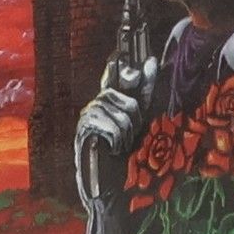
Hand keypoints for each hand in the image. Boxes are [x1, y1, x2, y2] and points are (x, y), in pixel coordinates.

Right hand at [72, 53, 157, 199]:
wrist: (115, 192)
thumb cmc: (129, 158)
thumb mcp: (142, 121)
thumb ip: (145, 92)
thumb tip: (150, 60)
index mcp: (111, 101)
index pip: (114, 73)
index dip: (119, 61)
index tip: (127, 41)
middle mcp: (96, 105)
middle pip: (121, 93)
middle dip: (134, 114)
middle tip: (131, 133)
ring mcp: (87, 117)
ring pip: (118, 109)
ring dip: (126, 131)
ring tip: (120, 146)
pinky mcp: (83, 132)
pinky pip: (109, 124)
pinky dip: (116, 138)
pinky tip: (111, 149)